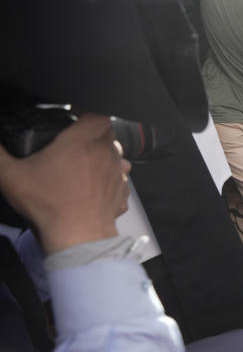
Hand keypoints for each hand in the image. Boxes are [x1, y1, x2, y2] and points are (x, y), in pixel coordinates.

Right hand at [0, 114, 130, 253]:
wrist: (78, 237)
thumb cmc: (47, 203)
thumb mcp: (11, 176)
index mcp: (82, 142)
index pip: (98, 115)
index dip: (88, 114)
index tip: (75, 118)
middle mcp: (105, 154)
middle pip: (108, 134)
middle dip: (95, 135)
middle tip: (76, 143)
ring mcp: (117, 174)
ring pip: (118, 156)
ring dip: (106, 156)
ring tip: (87, 164)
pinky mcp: (122, 193)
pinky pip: (120, 180)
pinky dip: (111, 180)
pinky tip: (95, 187)